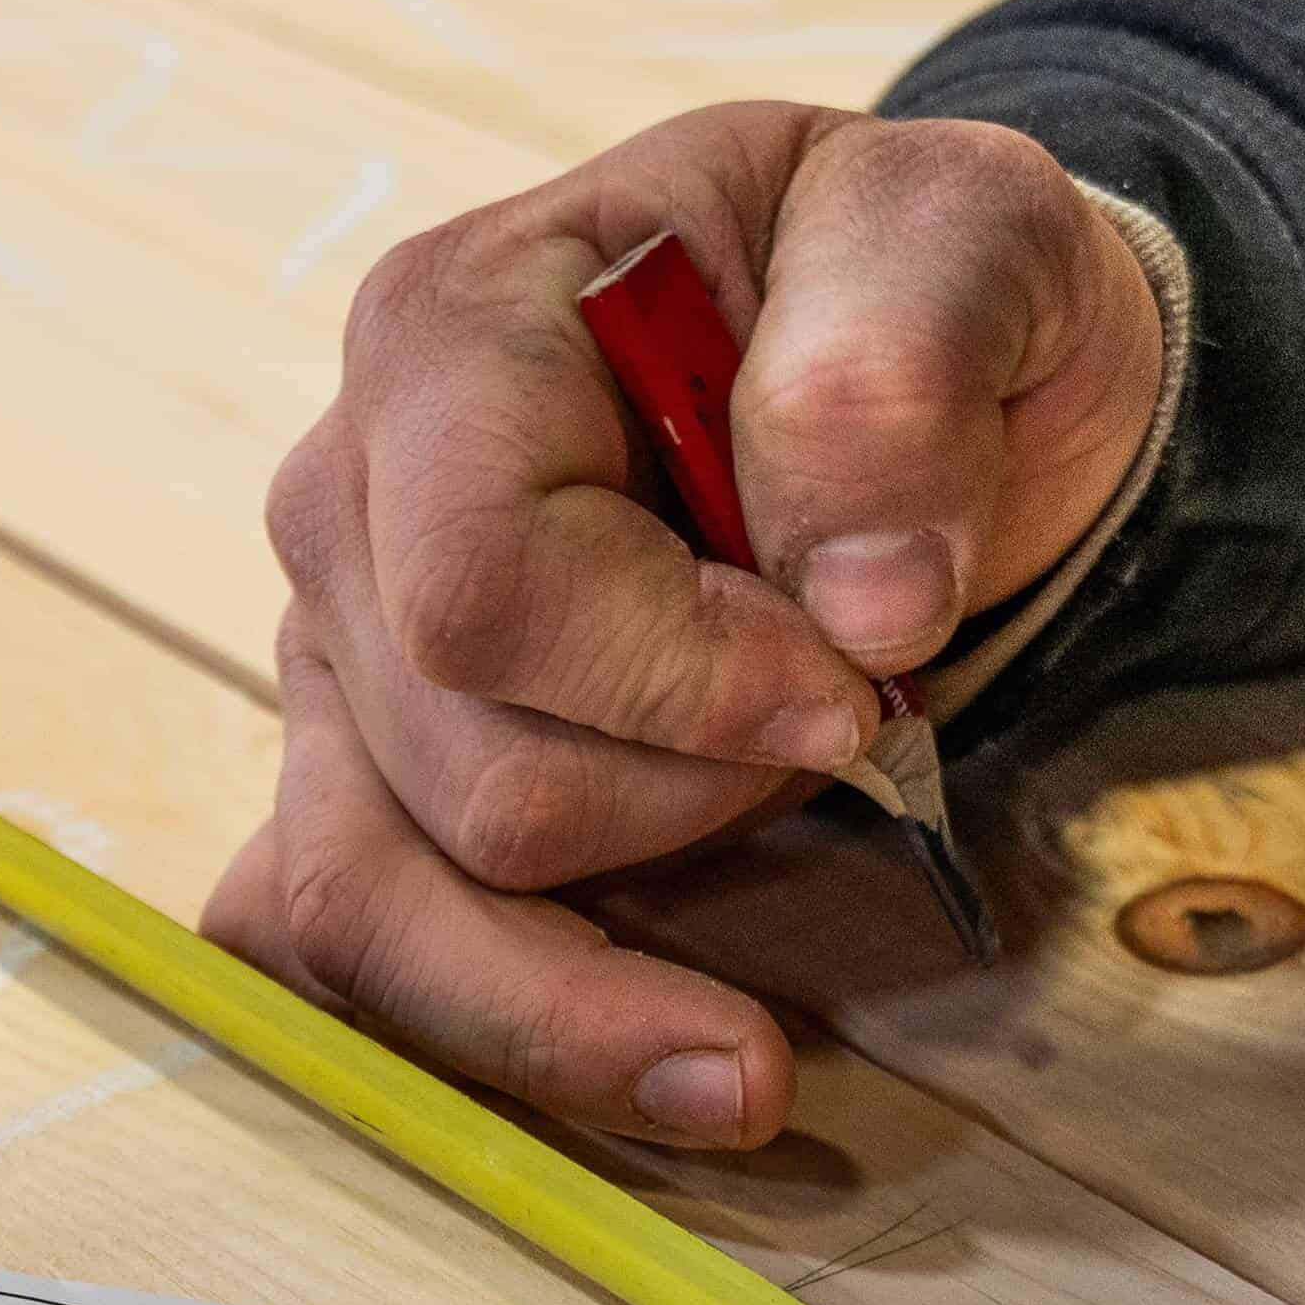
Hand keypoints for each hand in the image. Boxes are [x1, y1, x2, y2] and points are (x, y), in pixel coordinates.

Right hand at [209, 102, 1164, 1146]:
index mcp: (451, 331)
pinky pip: (335, 954)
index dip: (681, 688)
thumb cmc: (913, 300)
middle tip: (846, 730)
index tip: (860, 689)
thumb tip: (860, 596)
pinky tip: (628, 1068)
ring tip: (754, 1032)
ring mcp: (336, 662)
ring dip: (600, 977)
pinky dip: (484, 1034)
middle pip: (469, 779)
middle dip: (692, 806)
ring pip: (386, 905)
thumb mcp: (969, 236)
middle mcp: (346, 502)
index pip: (486, 591)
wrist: (910, 374)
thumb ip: (904, 360)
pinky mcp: (361, 785)